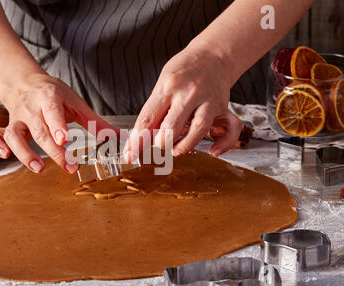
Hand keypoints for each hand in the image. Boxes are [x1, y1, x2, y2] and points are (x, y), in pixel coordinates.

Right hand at [0, 73, 118, 173]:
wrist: (25, 82)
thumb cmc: (54, 94)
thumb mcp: (76, 103)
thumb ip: (95, 122)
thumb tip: (119, 137)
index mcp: (49, 97)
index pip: (52, 111)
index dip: (57, 124)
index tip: (64, 139)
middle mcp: (31, 108)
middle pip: (39, 131)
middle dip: (53, 151)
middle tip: (68, 166)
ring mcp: (17, 118)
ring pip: (14, 136)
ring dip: (24, 153)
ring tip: (39, 169)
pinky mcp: (7, 126)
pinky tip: (5, 157)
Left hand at [124, 47, 241, 160]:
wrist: (213, 55)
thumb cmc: (184, 71)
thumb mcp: (162, 84)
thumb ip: (154, 110)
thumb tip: (142, 139)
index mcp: (168, 87)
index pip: (148, 119)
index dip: (137, 142)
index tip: (130, 156)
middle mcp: (189, 94)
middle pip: (171, 129)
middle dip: (161, 143)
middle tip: (159, 143)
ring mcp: (208, 101)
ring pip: (197, 131)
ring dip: (183, 147)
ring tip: (176, 149)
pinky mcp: (223, 107)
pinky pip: (230, 129)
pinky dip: (223, 144)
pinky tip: (213, 150)